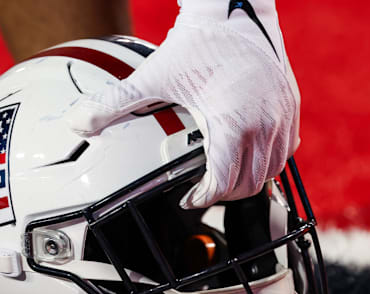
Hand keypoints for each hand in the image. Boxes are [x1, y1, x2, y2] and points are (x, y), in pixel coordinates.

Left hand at [64, 0, 300, 208]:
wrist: (233, 7)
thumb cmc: (199, 42)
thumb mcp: (152, 76)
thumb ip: (113, 102)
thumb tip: (78, 123)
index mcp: (232, 123)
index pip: (224, 182)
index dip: (205, 197)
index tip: (190, 198)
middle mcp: (265, 123)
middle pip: (250, 183)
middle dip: (224, 194)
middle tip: (203, 191)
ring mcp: (283, 115)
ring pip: (271, 170)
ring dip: (247, 180)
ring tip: (222, 177)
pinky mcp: (291, 105)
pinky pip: (285, 148)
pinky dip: (266, 160)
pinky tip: (246, 153)